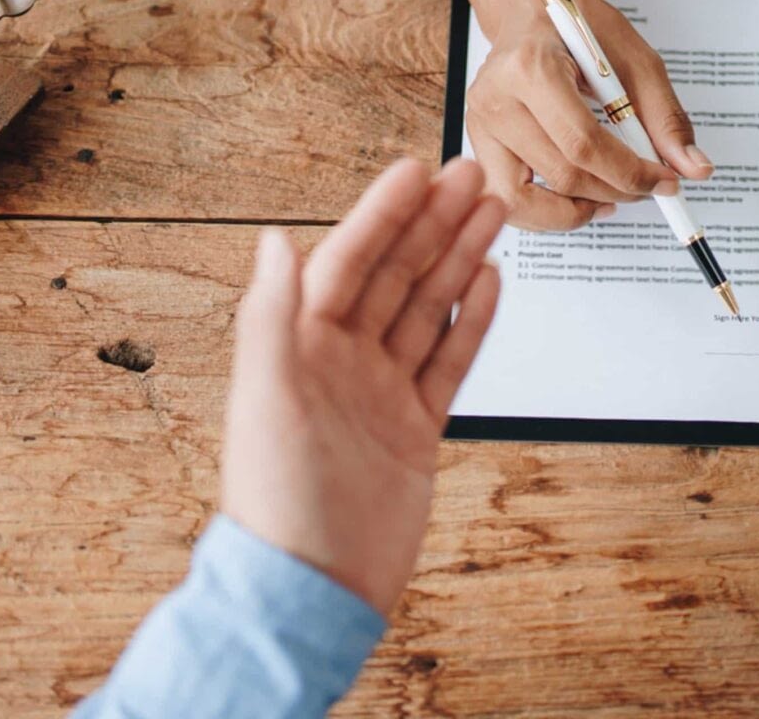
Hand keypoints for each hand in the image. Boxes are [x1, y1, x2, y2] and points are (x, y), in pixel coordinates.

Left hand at [218, 156, 506, 611]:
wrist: (315, 587)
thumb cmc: (277, 500)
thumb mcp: (267, 396)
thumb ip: (271, 315)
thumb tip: (274, 240)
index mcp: (300, 347)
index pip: (348, 260)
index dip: (382, 214)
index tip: (413, 172)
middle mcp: (341, 363)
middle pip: (396, 275)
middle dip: (434, 223)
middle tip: (472, 176)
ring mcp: (380, 393)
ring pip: (427, 308)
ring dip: (457, 258)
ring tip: (491, 213)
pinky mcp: (414, 429)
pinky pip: (448, 361)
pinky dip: (469, 320)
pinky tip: (487, 282)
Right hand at [444, 0, 710, 230]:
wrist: (531, 11)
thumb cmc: (578, 30)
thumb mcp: (633, 59)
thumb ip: (665, 117)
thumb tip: (693, 169)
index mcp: (532, 67)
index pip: (583, 144)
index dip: (630, 173)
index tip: (664, 181)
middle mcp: (495, 98)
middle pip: (561, 174)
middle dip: (615, 191)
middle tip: (647, 187)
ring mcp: (479, 125)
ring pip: (525, 201)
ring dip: (577, 212)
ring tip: (610, 198)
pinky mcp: (477, 145)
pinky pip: (509, 201)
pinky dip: (547, 214)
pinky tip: (579, 199)